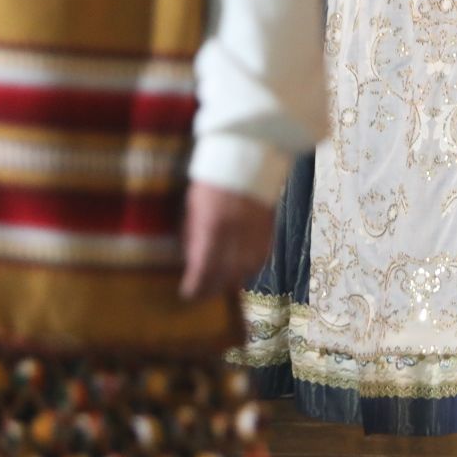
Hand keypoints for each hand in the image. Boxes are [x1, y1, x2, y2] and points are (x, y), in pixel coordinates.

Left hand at [179, 183, 275, 301]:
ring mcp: (255, 235)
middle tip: (202, 295)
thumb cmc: (212, 183)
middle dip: (212, 289)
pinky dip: (249, 269)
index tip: (187, 294)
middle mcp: (236, 236)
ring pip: (245, 271)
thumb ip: (193, 236)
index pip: (203, 269)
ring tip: (220, 285)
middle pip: (225, 275)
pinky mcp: (269, 232)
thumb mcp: (194, 208)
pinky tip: (240, 271)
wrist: (247, 161)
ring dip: (231, 281)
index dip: (195, 286)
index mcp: (212, 229)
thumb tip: (192, 262)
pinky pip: (260, 260)